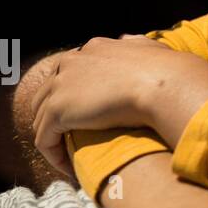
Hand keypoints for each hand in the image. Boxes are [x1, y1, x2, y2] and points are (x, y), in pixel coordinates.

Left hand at [30, 35, 207, 177]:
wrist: (164, 85)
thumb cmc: (166, 70)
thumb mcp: (148, 47)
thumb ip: (134, 43)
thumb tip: (128, 39)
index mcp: (93, 49)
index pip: (69, 72)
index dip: (73, 96)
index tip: (87, 117)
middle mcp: (72, 62)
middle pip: (47, 94)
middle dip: (55, 118)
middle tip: (72, 141)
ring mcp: (61, 85)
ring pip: (41, 119)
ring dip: (54, 140)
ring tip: (72, 158)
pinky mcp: (57, 110)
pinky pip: (44, 140)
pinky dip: (54, 156)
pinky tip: (70, 168)